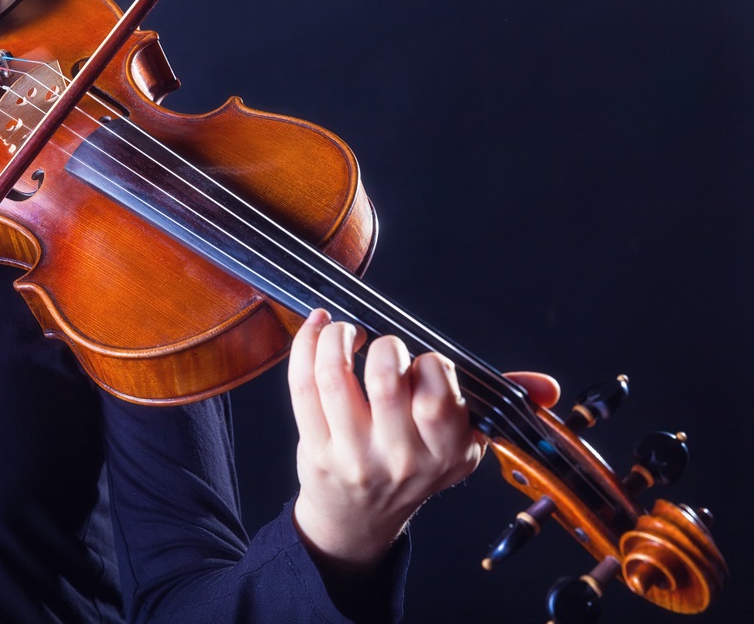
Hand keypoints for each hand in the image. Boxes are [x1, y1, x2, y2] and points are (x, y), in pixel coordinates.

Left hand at [288, 309, 559, 573]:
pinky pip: (303, 386)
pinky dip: (306, 346)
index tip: (424, 362)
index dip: (431, 363)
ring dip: (337, 338)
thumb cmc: (411, 467)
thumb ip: (499, 404)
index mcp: (446, 451)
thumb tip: (548, 386)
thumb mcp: (463, 443)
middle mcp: (401, 457)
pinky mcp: (315, 450)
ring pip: (336, 377)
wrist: (359, 521)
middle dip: (387, 346)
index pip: (439, 394)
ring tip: (344, 331)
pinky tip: (317, 330)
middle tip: (386, 347)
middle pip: (387, 380)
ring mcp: (353, 455)